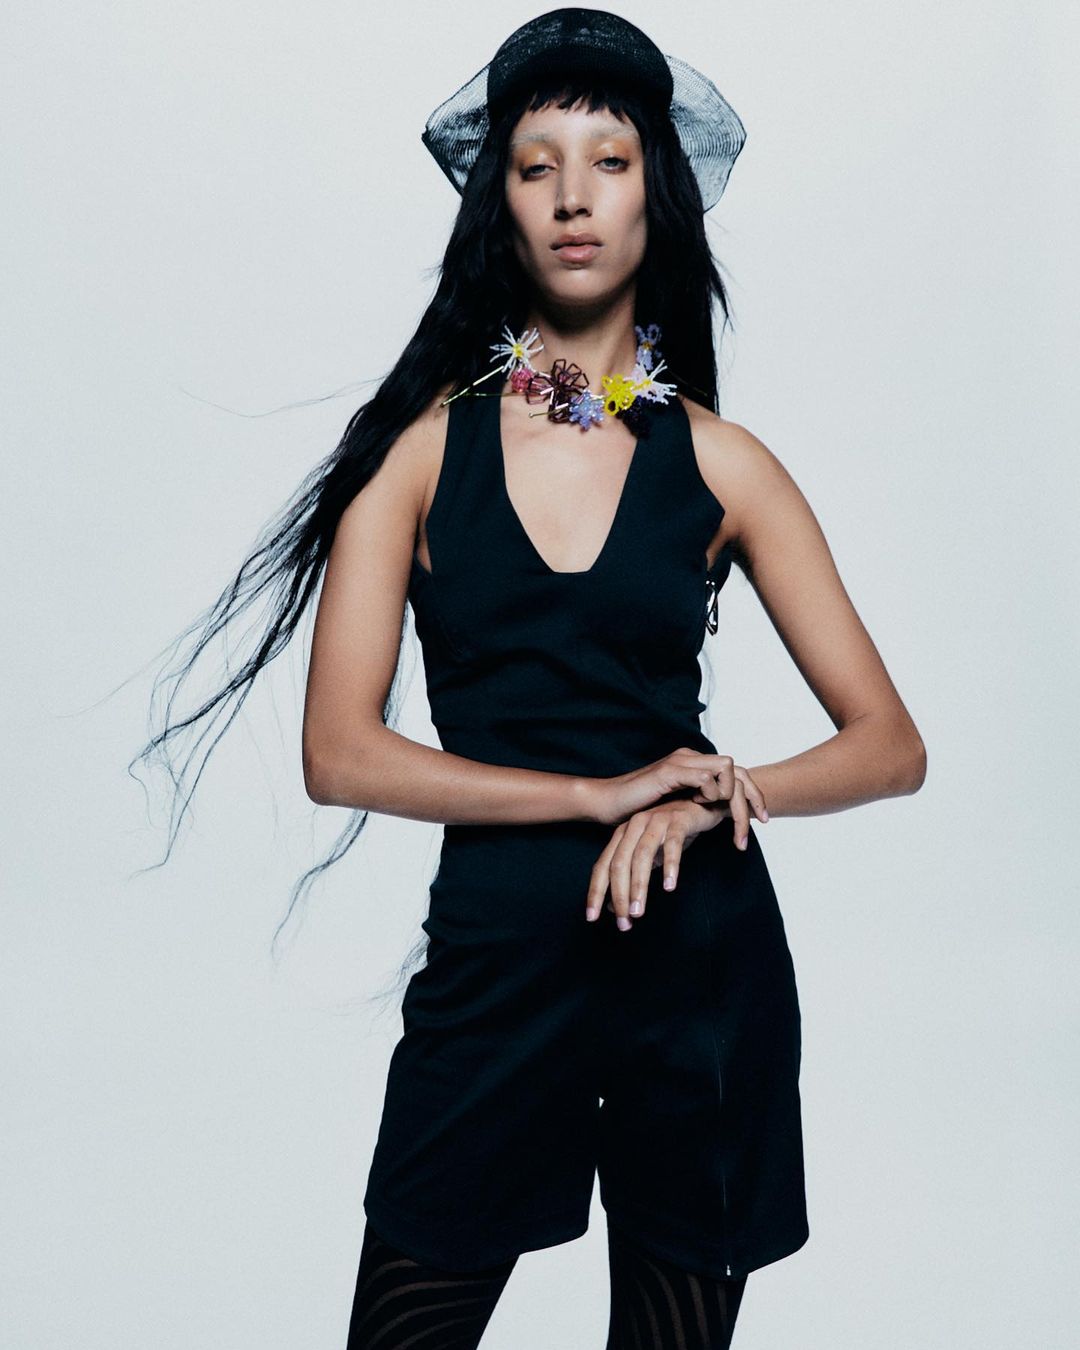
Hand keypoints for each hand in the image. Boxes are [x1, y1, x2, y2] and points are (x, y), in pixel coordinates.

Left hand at [585, 762, 768, 928]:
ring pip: (642, 856)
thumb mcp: (652, 858)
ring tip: (640, 912)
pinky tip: (670, 886)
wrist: (703, 802)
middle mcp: (635, 826)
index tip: (591, 918)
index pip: (603, 866)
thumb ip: (633, 879)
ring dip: (640, 886)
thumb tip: (614, 910)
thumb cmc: (674, 832)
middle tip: (625, 923)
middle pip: (620, 863)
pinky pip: (673, 844)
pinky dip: (671, 866)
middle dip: (620, 895)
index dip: (596, 892)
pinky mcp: (678, 820)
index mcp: (623, 835)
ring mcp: (656, 821)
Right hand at [587, 748, 762, 826]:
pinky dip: (710, 794)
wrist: (607, 804)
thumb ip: (699, 804)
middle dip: (754, 797)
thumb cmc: (638, 810)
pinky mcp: (670, 771)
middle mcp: (690, 758)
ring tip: (725, 820)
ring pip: (727, 769)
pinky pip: (705, 777)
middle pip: (739, 769)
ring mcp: (680, 762)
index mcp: (694, 766)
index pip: (736, 772)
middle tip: (760, 822)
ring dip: (732, 798)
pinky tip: (700, 806)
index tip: (762, 819)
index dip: (754, 794)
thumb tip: (724, 816)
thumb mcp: (677, 808)